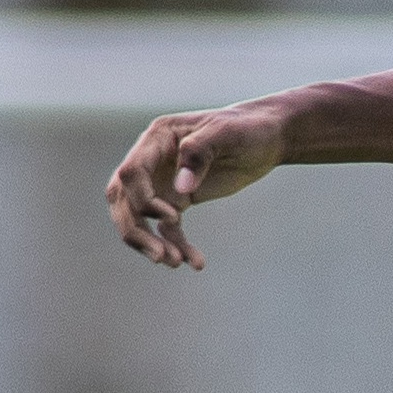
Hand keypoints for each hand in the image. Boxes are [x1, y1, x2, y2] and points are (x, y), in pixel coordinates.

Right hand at [104, 101, 290, 268]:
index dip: (143, 198)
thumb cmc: (246, 128)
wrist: (267, 137)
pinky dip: (178, 245)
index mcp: (157, 138)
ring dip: (151, 243)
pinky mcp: (178, 200)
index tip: (173, 217)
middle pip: (125, 199)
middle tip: (160, 257)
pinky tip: (196, 263)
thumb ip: (201, 154)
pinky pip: (169, 229)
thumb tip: (180, 190)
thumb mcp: (227, 133)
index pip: (132, 172)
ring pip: (141, 218)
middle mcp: (153, 161)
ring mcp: (163, 182)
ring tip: (174, 263)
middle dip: (137, 230)